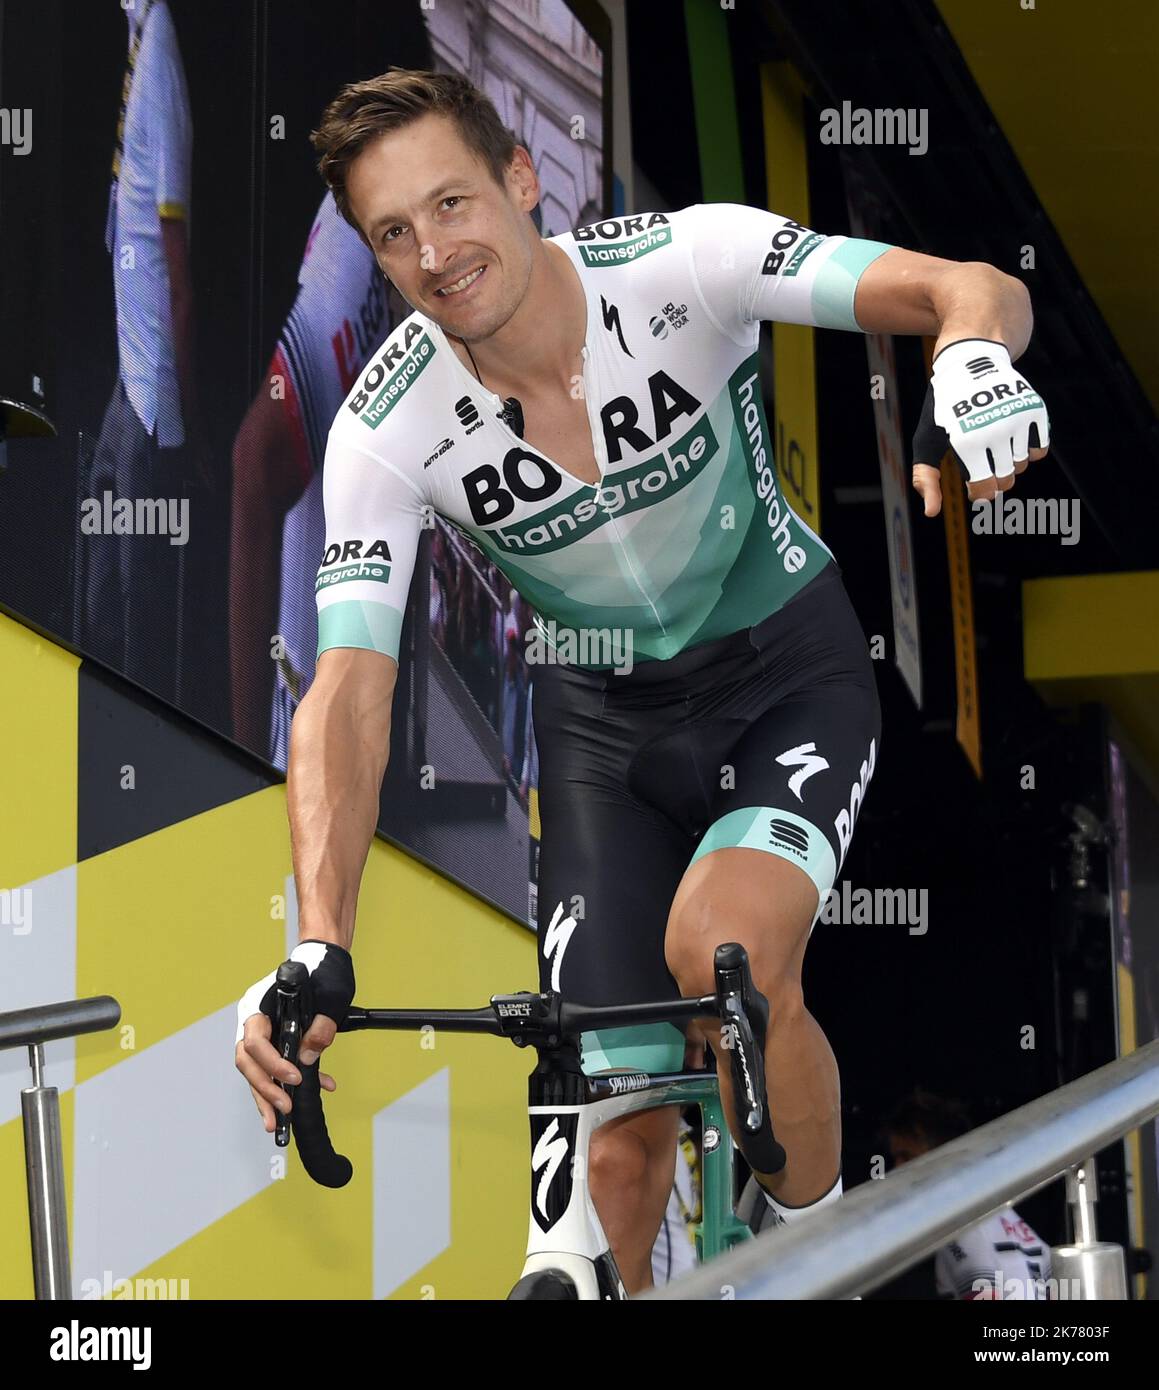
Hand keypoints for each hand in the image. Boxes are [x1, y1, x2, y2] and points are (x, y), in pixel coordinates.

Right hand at [233, 940, 354, 1131]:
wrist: (325, 958)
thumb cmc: (324, 972)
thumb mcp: (330, 998)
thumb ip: (320, 1029)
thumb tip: (306, 1060)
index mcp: (259, 1005)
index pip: (254, 1042)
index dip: (272, 1064)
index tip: (294, 1078)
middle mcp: (254, 1021)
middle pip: (248, 1063)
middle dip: (264, 1090)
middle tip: (284, 1110)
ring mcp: (262, 1031)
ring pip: (256, 1071)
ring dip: (267, 1096)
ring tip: (278, 1123)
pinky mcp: (275, 1040)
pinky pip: (274, 1066)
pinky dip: (288, 1082)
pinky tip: (314, 1090)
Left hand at [911, 339, 1049, 516]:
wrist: (971, 361)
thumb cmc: (945, 409)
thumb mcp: (926, 440)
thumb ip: (925, 478)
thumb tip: (932, 513)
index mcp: (966, 443)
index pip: (984, 490)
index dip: (979, 493)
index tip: (974, 486)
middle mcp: (994, 431)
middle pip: (1006, 481)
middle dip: (995, 479)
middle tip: (985, 462)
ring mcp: (1017, 420)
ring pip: (1022, 466)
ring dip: (1009, 462)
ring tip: (995, 442)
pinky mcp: (1035, 410)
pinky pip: (1041, 451)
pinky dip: (1029, 450)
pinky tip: (1013, 437)